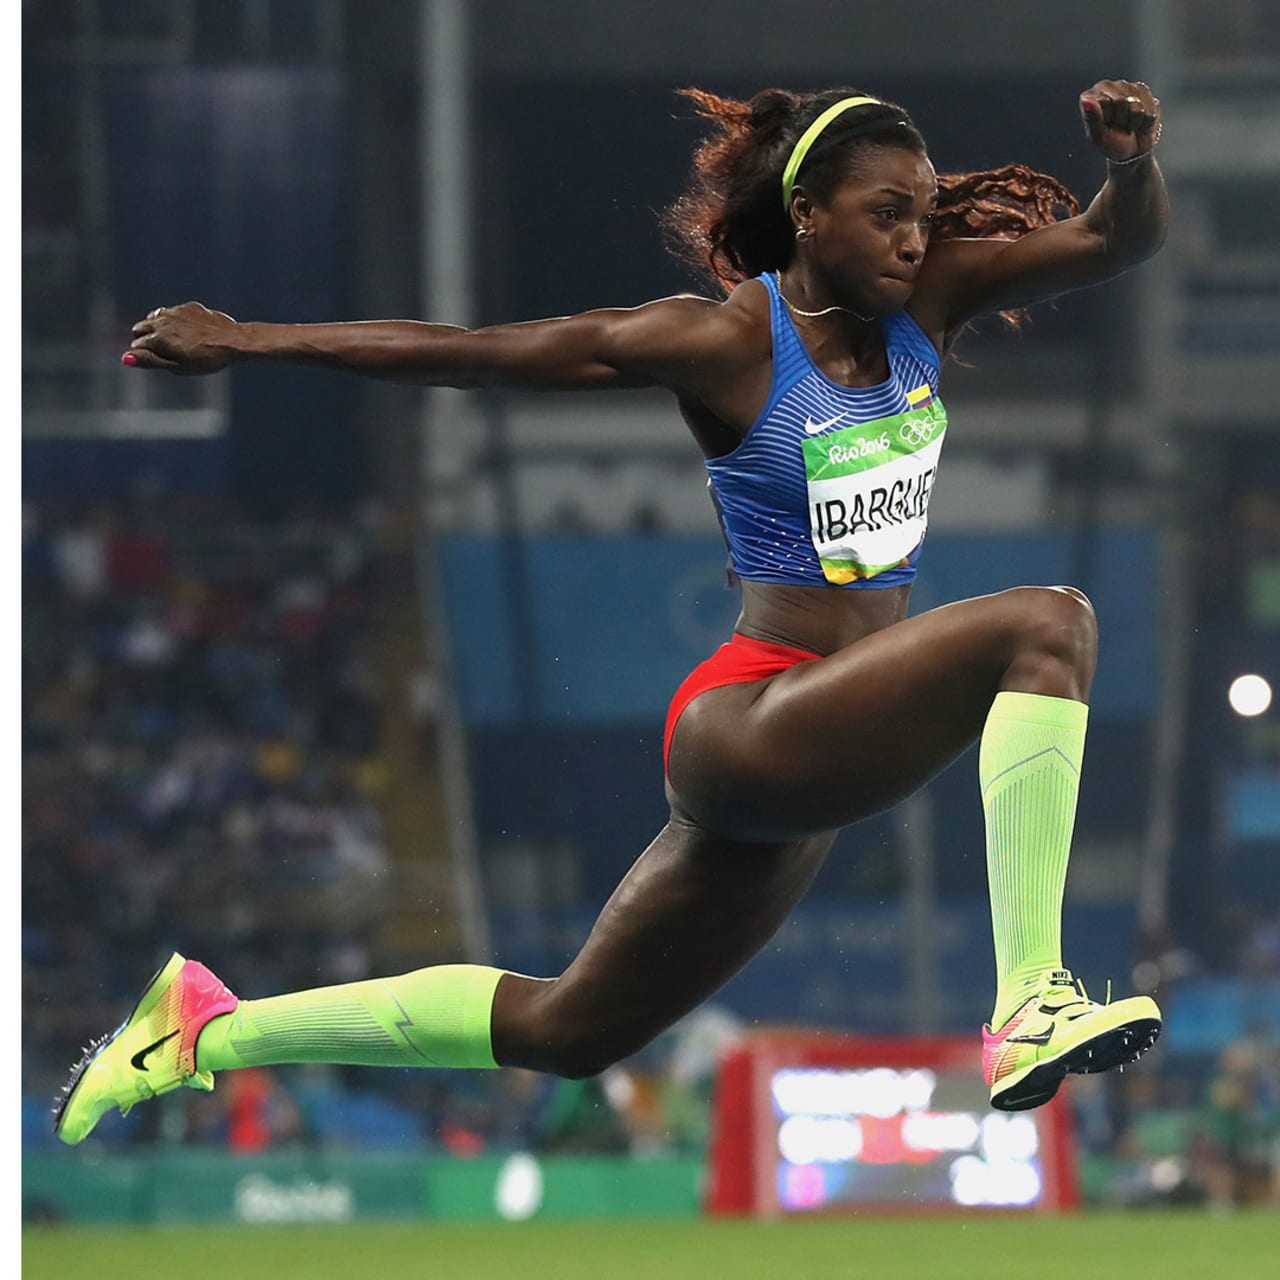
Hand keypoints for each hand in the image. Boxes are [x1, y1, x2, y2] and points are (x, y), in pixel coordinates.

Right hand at [124, 301, 241, 374]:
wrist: (234, 341)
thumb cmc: (207, 359)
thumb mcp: (178, 367)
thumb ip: (151, 361)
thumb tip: (125, 358)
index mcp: (158, 338)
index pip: (136, 346)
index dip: (144, 355)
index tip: (156, 360)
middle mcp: (162, 321)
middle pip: (140, 328)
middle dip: (145, 338)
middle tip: (160, 350)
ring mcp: (175, 311)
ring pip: (154, 317)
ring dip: (156, 327)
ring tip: (170, 340)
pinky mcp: (189, 307)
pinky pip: (173, 312)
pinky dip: (173, 320)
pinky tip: (186, 330)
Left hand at [1079, 80, 1160, 162]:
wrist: (1131, 150)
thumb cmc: (1111, 143)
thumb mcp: (1098, 136)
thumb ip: (1091, 118)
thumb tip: (1086, 100)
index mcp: (1092, 96)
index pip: (1104, 101)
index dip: (1108, 118)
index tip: (1106, 125)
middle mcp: (1108, 87)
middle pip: (1122, 100)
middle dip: (1121, 119)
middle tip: (1118, 125)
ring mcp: (1127, 86)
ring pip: (1136, 105)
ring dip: (1133, 121)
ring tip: (1127, 124)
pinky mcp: (1144, 91)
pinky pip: (1149, 109)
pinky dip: (1145, 121)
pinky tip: (1138, 121)